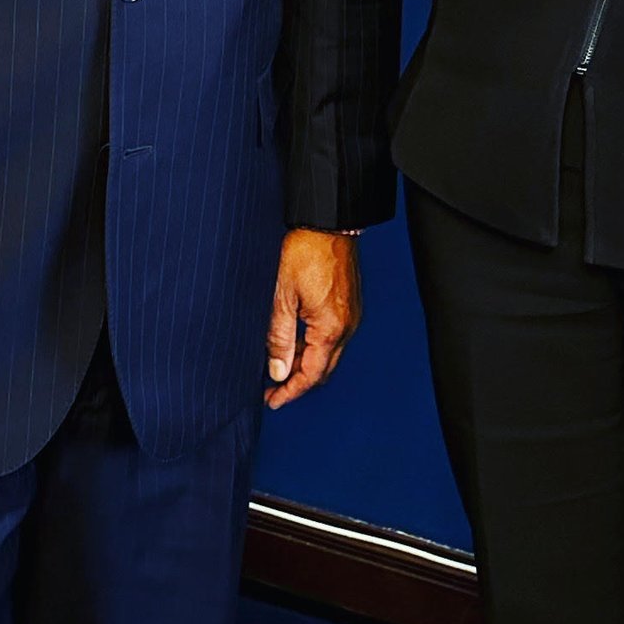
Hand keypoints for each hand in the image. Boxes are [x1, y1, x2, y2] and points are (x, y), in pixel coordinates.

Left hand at [264, 230, 362, 409]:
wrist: (328, 222)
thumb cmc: (305, 251)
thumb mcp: (282, 297)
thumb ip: (279, 338)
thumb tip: (278, 372)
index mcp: (331, 327)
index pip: (312, 374)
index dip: (291, 391)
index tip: (273, 401)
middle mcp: (347, 325)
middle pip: (323, 369)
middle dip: (298, 382)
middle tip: (273, 390)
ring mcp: (350, 315)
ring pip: (328, 353)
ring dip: (305, 363)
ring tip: (278, 365)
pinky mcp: (348, 304)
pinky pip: (332, 336)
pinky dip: (314, 345)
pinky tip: (295, 341)